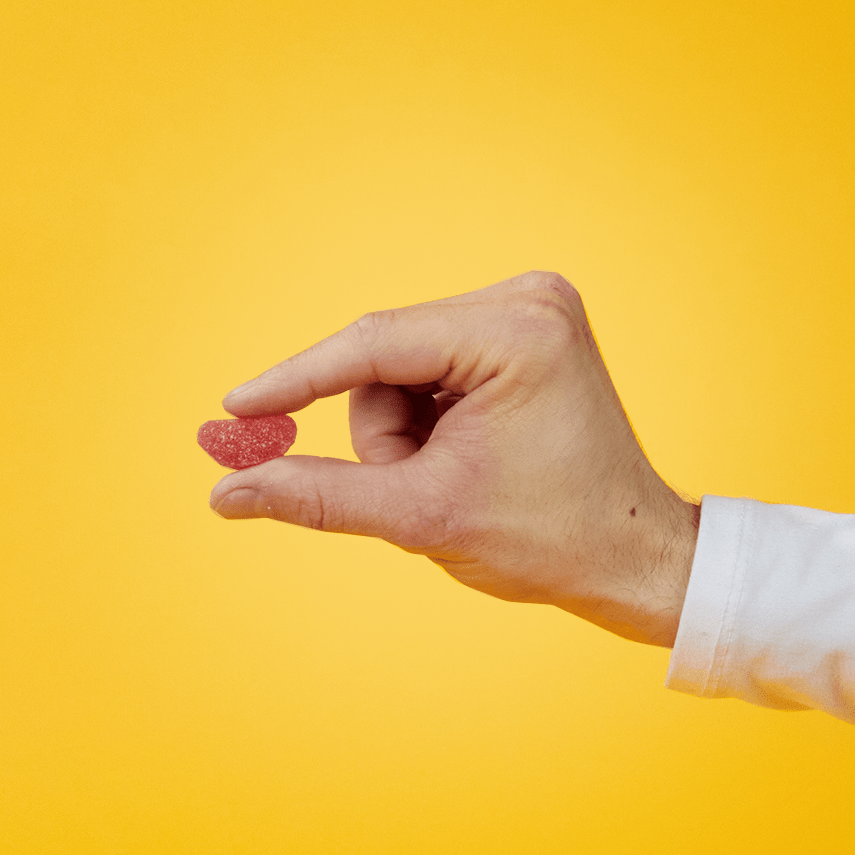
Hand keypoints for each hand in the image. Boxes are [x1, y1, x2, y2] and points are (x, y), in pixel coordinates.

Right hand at [209, 271, 699, 646]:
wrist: (629, 555)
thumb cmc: (549, 540)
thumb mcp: (421, 515)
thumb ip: (317, 496)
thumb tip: (225, 491)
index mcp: (516, 330)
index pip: (373, 345)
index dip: (293, 381)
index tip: (233, 409)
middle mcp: (528, 298)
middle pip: (388, 357)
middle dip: (386, 435)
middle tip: (420, 487)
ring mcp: (532, 308)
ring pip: (405, 366)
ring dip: (407, 431)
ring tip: (459, 475)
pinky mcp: (526, 330)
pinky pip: (435, 367)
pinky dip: (430, 419)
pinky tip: (472, 454)